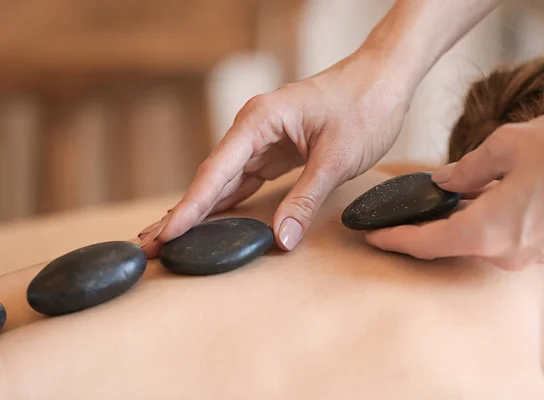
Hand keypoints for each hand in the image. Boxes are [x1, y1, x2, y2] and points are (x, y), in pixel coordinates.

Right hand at [139, 51, 410, 256]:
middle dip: (183, 213)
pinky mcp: (276, 151)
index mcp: (259, 121)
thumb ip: (307, 198)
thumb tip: (282, 239)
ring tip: (172, 239)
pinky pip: (245, 181)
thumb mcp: (337, 157)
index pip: (215, 171)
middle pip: (211, 178)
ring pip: (225, 182)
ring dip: (201, 211)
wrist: (384, 79)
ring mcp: (263, 140)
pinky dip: (229, 203)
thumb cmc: (364, 106)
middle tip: (150, 245)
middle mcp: (254, 129)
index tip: (166, 234)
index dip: (190, 207)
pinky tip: (213, 222)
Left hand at [365, 110, 543, 269]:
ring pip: (472, 241)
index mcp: (487, 230)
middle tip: (391, 218)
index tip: (369, 237)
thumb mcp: (509, 145)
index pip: (424, 243)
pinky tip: (470, 204)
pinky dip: (477, 224)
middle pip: (445, 245)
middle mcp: (504, 252)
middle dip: (416, 232)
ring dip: (448, 225)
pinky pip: (496, 238)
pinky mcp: (542, 248)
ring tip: (426, 207)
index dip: (393, 240)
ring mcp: (525, 255)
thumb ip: (468, 168)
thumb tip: (444, 181)